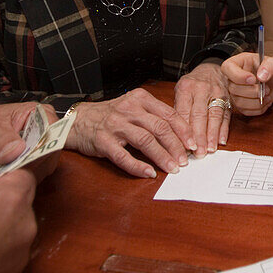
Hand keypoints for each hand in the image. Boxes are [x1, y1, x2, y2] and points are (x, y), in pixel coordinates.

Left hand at [0, 101, 59, 181]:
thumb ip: (1, 140)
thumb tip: (16, 151)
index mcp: (39, 114)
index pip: (53, 133)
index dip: (42, 149)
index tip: (25, 161)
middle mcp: (43, 130)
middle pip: (51, 152)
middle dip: (32, 164)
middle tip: (10, 170)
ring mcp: (39, 147)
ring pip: (44, 166)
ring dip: (27, 173)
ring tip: (5, 172)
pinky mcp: (32, 161)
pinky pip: (35, 174)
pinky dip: (22, 179)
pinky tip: (7, 176)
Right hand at [65, 88, 194, 177]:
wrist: (79, 120)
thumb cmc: (112, 115)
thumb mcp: (134, 107)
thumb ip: (154, 116)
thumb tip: (181, 133)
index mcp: (140, 99)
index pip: (168, 114)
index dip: (183, 130)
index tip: (193, 144)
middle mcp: (128, 109)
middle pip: (160, 128)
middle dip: (176, 146)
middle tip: (185, 160)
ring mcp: (115, 125)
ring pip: (145, 141)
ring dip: (162, 156)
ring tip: (172, 168)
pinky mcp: (103, 142)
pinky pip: (124, 156)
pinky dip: (138, 166)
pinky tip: (149, 173)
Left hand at [174, 61, 232, 156]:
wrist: (210, 70)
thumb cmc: (192, 84)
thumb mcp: (180, 90)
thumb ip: (178, 109)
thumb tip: (175, 134)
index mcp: (186, 88)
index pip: (184, 112)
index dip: (185, 130)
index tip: (184, 146)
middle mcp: (202, 89)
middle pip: (200, 115)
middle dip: (199, 136)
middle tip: (198, 152)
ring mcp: (217, 93)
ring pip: (215, 116)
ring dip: (212, 134)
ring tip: (210, 149)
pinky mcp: (228, 98)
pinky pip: (226, 115)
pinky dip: (224, 129)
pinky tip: (221, 141)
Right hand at [221, 52, 272, 114]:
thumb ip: (270, 65)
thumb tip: (261, 76)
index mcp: (237, 62)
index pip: (227, 68)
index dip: (238, 76)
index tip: (253, 79)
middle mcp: (233, 78)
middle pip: (233, 88)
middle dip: (252, 91)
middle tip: (267, 89)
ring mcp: (235, 92)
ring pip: (238, 102)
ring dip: (256, 101)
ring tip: (267, 95)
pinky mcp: (241, 105)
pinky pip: (245, 111)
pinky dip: (258, 109)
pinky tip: (266, 102)